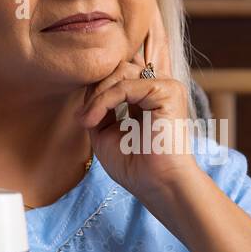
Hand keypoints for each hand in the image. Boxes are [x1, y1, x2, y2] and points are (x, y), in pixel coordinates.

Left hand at [76, 0, 202, 203]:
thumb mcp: (104, 132)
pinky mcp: (168, 91)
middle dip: (95, 88)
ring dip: (97, 95)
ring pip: (120, 71)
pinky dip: (105, 101)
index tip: (82, 115)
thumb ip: (97, 106)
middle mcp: (158, 86)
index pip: (119, 72)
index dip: (97, 86)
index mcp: (147, 95)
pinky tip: (94, 120)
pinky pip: (125, 86)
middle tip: (83, 117)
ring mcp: (165, 87)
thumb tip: (84, 88)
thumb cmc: (135, 166)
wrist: (157, 185)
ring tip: (88, 120)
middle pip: (118, 67)